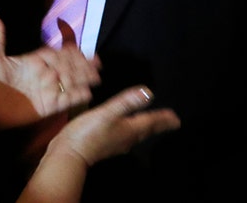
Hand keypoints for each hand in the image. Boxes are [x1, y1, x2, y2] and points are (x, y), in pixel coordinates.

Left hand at [0, 12, 99, 137]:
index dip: (69, 53)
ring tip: (97, 76)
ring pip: (68, 83)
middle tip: (97, 62)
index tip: (81, 50)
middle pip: (67, 68)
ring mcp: (45, 91)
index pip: (56, 55)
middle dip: (82, 65)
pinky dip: (76, 97)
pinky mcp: (46, 107)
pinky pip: (64, 101)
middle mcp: (42, 76)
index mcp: (33, 63)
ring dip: (83, 79)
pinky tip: (87, 93)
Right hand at [47, 86, 180, 166]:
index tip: (176, 119)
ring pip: (138, 134)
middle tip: (171, 122)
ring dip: (147, 128)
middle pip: (147, 130)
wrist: (69, 153)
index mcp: (130, 130)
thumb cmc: (89, 132)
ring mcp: (116, 143)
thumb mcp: (108, 112)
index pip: (151, 123)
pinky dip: (133, 130)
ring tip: (152, 124)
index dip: (163, 119)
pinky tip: (126, 130)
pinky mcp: (105, 144)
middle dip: (159, 125)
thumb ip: (127, 102)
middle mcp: (126, 138)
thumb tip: (148, 92)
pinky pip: (126, 136)